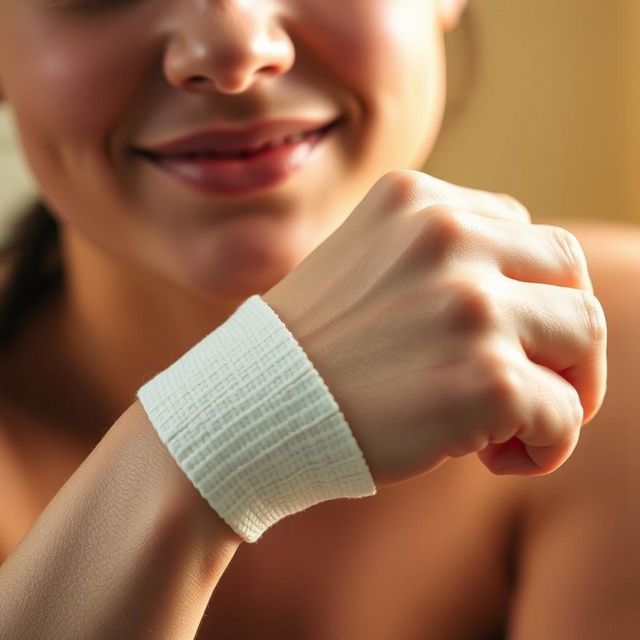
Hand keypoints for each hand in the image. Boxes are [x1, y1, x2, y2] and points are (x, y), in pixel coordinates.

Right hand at [264, 171, 606, 484]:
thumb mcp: (368, 267)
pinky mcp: (485, 378)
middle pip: (566, 270)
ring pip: (584, 332)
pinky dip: (546, 443)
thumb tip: (523, 292)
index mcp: (416, 201)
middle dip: (559, 334)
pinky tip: (492, 460)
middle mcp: (447, 236)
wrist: (250, 410)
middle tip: (529, 386)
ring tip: (511, 427)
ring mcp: (469, 304)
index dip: (522, 296)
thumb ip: (439, 259)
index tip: (496, 344)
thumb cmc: (312, 351)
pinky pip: (562, 413)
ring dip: (564, 386)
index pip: (523, 235)